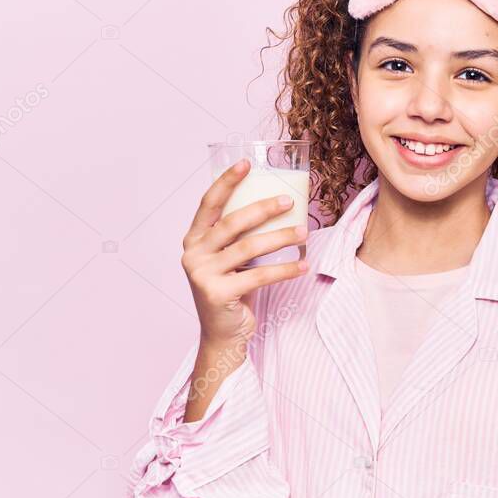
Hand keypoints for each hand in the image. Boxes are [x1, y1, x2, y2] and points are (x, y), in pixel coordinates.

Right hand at [180, 158, 308, 346]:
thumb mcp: (230, 258)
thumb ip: (239, 236)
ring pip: (249, 248)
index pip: (209, 203)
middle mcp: (193, 253)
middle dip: (264, 209)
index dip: (226, 182)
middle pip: (232, 223)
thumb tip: (279, 204)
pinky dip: (284, 270)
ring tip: (304, 232)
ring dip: (281, 238)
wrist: (222, 333)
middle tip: (289, 202)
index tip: (246, 164)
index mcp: (194, 238)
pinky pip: (258, 276)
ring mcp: (202, 274)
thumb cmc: (232, 288)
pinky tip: (303, 265)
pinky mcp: (217, 293)